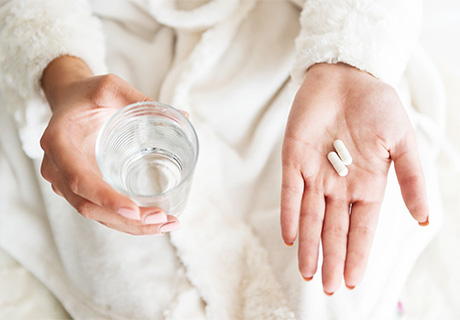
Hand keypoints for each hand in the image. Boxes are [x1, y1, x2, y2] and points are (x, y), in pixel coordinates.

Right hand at [40, 56, 178, 234]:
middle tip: (161, 219)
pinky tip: (151, 222)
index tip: (135, 211)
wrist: (68, 100)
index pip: (79, 179)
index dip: (105, 198)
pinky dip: (124, 220)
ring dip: (129, 226)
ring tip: (165, 224)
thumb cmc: (88, 94)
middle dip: (125, 220)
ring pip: (94, 214)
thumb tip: (184, 116)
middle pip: (88, 206)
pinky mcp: (79, 187)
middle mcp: (57, 168)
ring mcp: (65, 181)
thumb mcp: (110, 87)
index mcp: (59, 142)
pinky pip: (99, 210)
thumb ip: (140, 100)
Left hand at [281, 63, 428, 293]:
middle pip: (334, 229)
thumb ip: (411, 179)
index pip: (361, 228)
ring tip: (308, 272)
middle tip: (327, 288)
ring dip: (309, 244)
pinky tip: (290, 236)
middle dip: (331, 257)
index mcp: (366, 185)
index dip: (357, 254)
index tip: (353, 281)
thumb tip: (425, 218)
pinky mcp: (294, 159)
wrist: (347, 76)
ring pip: (309, 216)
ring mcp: (315, 174)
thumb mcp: (402, 142)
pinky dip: (289, 213)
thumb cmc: (377, 106)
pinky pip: (290, 191)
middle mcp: (339, 185)